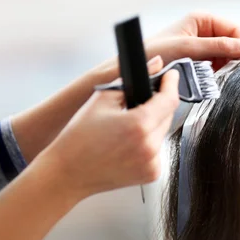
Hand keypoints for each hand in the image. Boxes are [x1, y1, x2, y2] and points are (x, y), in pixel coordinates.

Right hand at [41, 60, 179, 200]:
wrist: (68, 172)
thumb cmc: (79, 137)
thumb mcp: (102, 99)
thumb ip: (131, 81)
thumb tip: (155, 65)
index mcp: (139, 124)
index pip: (170, 99)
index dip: (171, 84)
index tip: (171, 76)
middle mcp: (149, 146)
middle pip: (168, 115)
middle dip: (158, 105)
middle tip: (137, 104)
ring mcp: (152, 163)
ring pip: (163, 133)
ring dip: (153, 125)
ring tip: (128, 126)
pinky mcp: (151, 174)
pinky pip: (158, 151)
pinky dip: (149, 144)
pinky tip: (129, 145)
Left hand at [145, 12, 239, 70]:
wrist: (136, 71)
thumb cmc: (155, 54)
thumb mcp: (189, 48)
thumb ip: (219, 46)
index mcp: (203, 19)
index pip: (235, 29)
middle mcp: (204, 31)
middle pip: (233, 43)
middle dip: (233, 57)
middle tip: (228, 70)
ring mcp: (202, 47)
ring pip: (226, 57)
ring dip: (224, 67)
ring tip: (214, 75)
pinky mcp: (199, 62)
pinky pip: (217, 67)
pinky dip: (217, 73)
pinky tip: (209, 78)